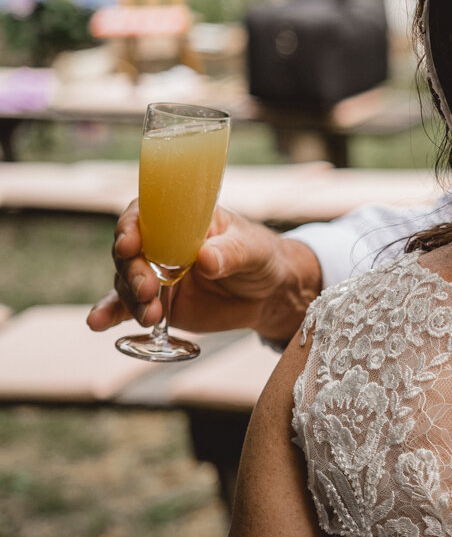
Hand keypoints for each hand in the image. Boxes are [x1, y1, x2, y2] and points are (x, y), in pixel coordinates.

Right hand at [86, 201, 321, 344]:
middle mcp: (161, 244)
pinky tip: (97, 323)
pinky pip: (127, 307)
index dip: (132, 226)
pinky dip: (110, 314)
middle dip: (132, 270)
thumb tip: (206, 258)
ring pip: (127, 282)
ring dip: (131, 298)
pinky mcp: (156, 302)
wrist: (269, 293)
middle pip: (130, 251)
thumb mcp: (255, 250)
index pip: (146, 214)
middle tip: (149, 289)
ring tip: (151, 315)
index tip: (131, 244)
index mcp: (183, 219)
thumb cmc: (262, 258)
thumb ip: (232, 252)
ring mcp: (156, 274)